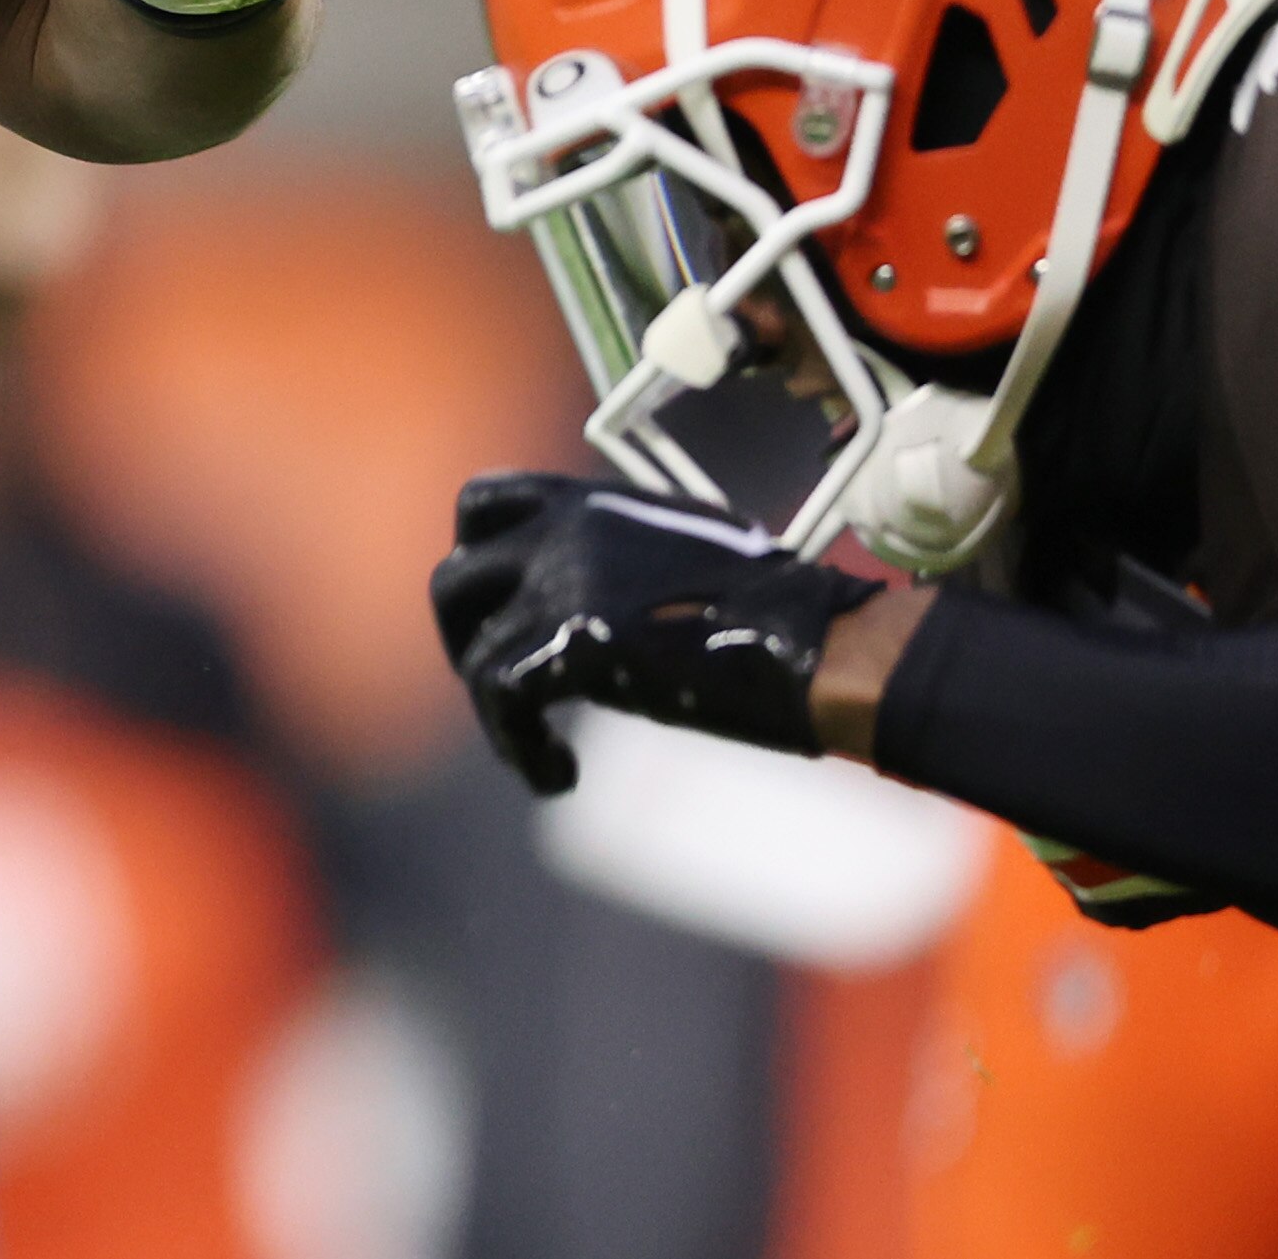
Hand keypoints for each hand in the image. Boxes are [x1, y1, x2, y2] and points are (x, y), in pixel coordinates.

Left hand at [431, 470, 882, 794]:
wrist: (822, 644)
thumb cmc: (775, 611)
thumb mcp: (682, 548)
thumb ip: (618, 553)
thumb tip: (580, 590)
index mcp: (592, 502)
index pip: (481, 501)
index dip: (474, 559)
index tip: (495, 610)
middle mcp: (567, 531)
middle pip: (454, 579)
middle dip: (464, 640)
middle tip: (500, 687)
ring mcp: (567, 584)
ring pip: (474, 651)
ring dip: (494, 711)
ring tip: (539, 749)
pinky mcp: (578, 644)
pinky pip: (502, 701)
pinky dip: (519, 748)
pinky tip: (558, 775)